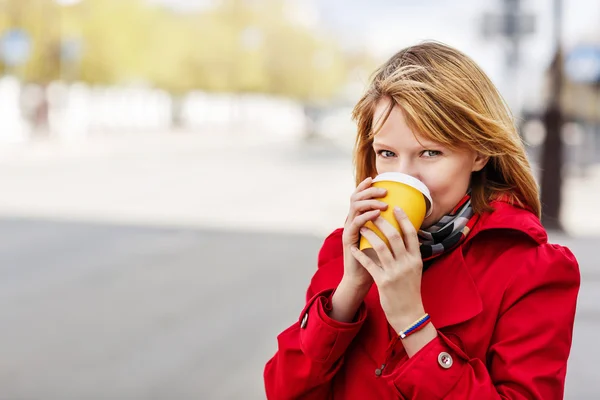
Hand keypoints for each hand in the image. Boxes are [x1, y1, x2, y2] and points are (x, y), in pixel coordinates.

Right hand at [341, 177, 387, 288]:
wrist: (362, 278)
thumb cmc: (375, 259)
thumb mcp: (384, 239)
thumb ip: (390, 226)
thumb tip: (408, 216)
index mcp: (359, 219)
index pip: (360, 197)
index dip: (365, 186)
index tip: (376, 178)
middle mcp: (352, 221)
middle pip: (356, 197)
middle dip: (369, 191)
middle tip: (384, 190)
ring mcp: (349, 229)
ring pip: (355, 207)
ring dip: (370, 202)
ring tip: (383, 203)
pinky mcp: (348, 238)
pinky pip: (356, 222)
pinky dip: (366, 216)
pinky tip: (376, 213)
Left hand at [350, 207, 424, 332]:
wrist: (409, 314)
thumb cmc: (410, 290)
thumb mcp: (415, 270)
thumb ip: (410, 254)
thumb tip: (407, 236)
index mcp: (416, 259)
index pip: (411, 234)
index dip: (404, 219)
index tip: (396, 207)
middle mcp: (407, 264)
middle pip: (394, 236)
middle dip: (382, 222)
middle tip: (373, 213)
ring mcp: (395, 273)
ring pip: (379, 247)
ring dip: (369, 234)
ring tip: (361, 227)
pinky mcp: (383, 282)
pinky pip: (369, 264)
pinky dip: (360, 254)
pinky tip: (353, 248)